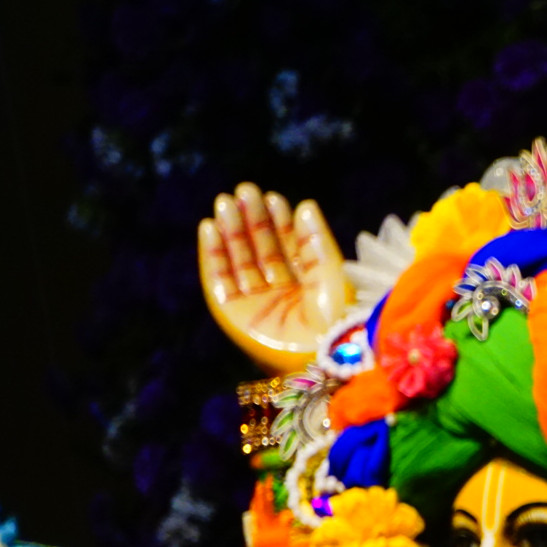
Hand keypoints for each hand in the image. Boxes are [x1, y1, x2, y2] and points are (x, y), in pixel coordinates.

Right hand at [199, 183, 352, 375]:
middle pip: (262, 249)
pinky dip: (213, 254)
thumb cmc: (336, 318)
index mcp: (310, 286)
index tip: (274, 197)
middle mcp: (282, 294)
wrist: (319, 355)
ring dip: (231, 231)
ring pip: (239, 260)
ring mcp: (257, 304)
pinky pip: (218, 279)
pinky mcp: (232, 314)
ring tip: (226, 202)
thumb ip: (315, 239)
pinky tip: (210, 228)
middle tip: (245, 191)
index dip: (281, 222)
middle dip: (253, 220)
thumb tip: (305, 205)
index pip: (291, 247)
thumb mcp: (332, 271)